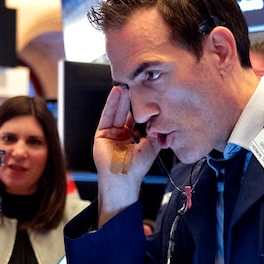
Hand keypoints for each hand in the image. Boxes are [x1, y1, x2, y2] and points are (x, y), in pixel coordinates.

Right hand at [93, 86, 159, 224]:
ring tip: (126, 86)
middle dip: (130, 101)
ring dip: (121, 99)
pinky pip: (107, 115)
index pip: (136, 120)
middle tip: (136, 86)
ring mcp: (111, 134)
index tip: (146, 96)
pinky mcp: (101, 133)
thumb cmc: (137, 167)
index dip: (140, 109)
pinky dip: (111, 103)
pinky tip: (116, 93)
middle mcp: (121, 136)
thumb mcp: (152, 146)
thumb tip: (162, 120)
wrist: (124, 177)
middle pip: (125, 114)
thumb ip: (156, 132)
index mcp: (132, 140)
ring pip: (116, 112)